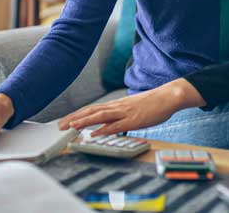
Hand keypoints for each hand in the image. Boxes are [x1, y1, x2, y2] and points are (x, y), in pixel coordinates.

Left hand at [58, 78, 204, 135]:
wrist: (168, 96)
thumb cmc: (152, 104)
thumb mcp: (132, 109)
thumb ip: (119, 116)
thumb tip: (108, 125)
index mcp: (116, 105)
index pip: (92, 109)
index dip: (78, 115)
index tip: (65, 121)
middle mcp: (117, 107)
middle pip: (91, 111)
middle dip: (75, 118)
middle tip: (60, 126)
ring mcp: (125, 112)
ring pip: (100, 116)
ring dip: (84, 121)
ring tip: (71, 127)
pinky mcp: (134, 119)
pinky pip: (116, 124)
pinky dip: (104, 128)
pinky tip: (95, 133)